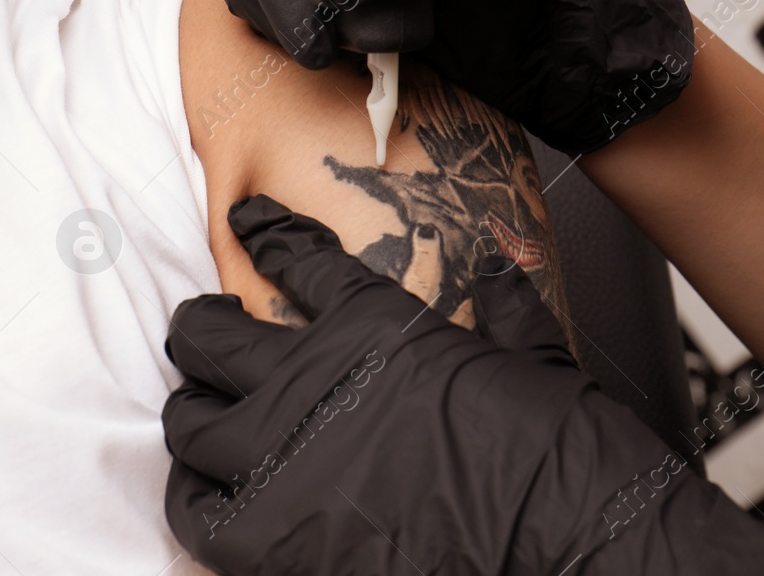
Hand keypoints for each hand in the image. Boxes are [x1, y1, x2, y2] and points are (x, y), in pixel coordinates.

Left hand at [161, 196, 763, 574]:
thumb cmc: (562, 449)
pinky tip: (206, 489)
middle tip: (204, 328)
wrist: (572, 540)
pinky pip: (196, 512)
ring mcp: (287, 461)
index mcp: (375, 325)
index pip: (295, 259)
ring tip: (199, 409)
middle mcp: (313, 380)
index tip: (249, 224)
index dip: (267, 235)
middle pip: (209, 337)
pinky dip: (193, 497)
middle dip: (199, 327)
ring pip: (190, 423)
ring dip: (192, 412)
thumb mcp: (536, 353)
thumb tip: (501, 269)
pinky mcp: (278, 538)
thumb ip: (504, 305)